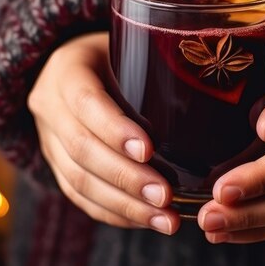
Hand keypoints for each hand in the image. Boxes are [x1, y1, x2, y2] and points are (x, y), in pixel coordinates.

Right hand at [28, 32, 179, 234]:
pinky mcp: (57, 166)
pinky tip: (147, 219)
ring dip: (124, 205)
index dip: (114, 129)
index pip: (86, 101)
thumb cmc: (119, 54)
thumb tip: (215, 85)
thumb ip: (158, 62)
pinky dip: (115, 212)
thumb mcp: (132, 46)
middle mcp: (51, 106)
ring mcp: (49, 140)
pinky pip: (80, 197)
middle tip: (165, 196)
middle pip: (82, 149)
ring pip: (79, 181)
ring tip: (165, 219)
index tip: (149, 150)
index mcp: (67, 69)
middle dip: (126, 177)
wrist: (75, 68)